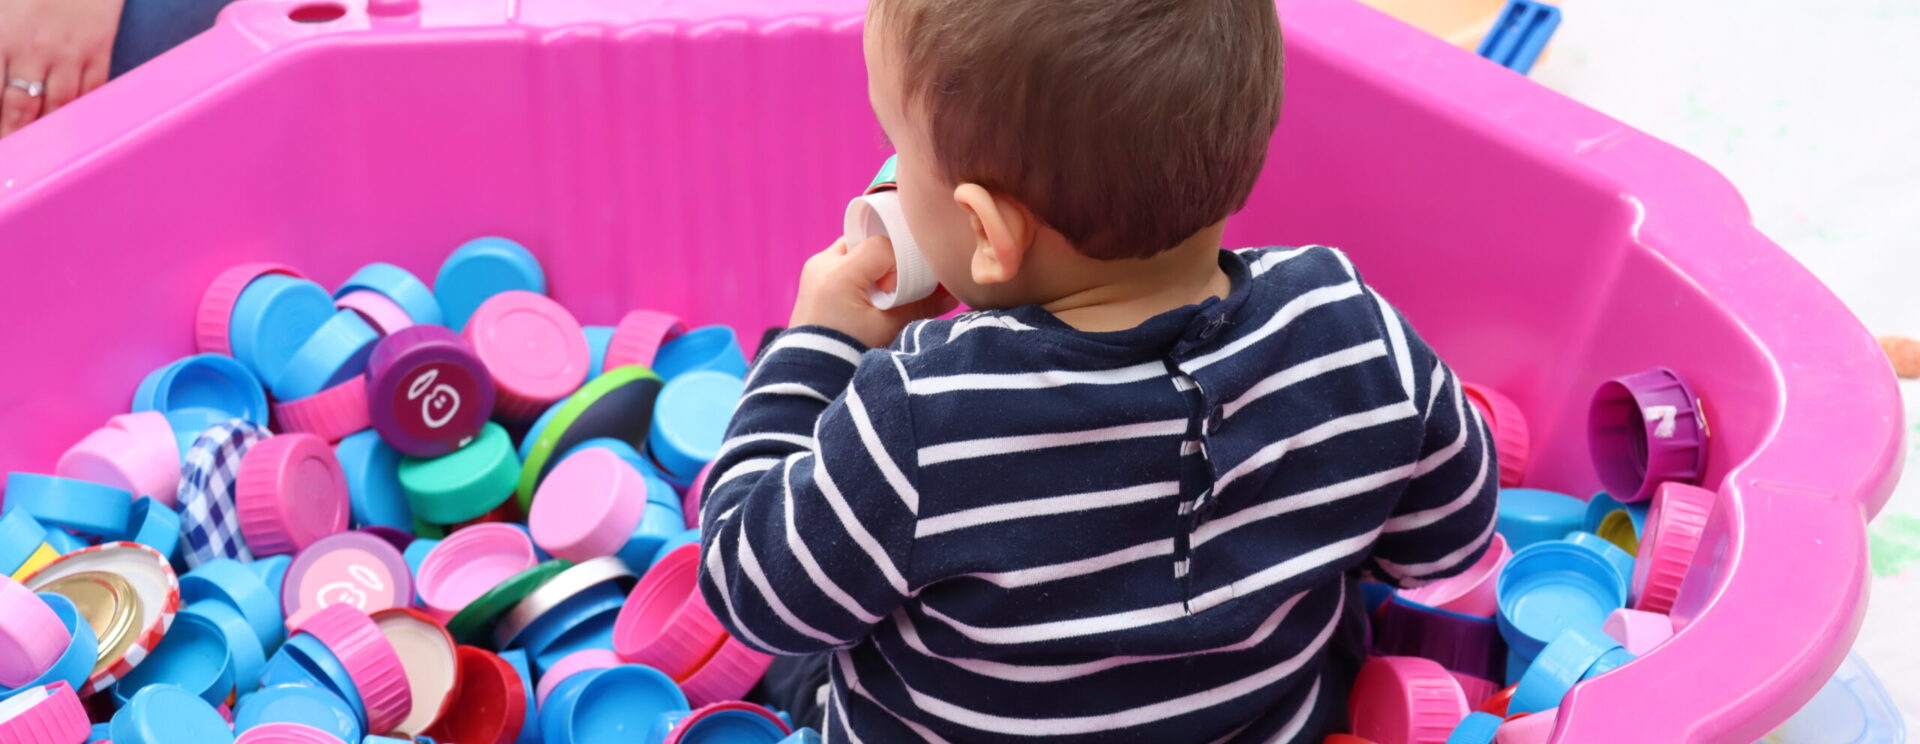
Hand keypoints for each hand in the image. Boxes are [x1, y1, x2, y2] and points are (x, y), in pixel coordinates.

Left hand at [0, 0, 123, 136]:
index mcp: (3, 38)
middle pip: (22, 109)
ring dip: (50, 130)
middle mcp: (35, 51)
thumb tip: (2, 79)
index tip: (1, 140)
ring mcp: (71, 53)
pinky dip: (83, 109)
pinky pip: (92, 91)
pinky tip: (75, 121)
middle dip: (16, 134)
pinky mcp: (98, 49)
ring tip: (44, 145)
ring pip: (59, 106)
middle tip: (15, 150)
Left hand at [790, 236, 957, 348]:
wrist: (810, 375)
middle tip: (898, 285)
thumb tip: (952, 294)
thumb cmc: (847, 353)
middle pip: (866, 242)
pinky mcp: (812, 282)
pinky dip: (858, 272)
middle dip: (888, 259)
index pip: (882, 244)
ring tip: (882, 292)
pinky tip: (868, 295)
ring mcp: (813, 271)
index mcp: (838, 273)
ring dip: (872, 265)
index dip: (902, 260)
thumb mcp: (888, 329)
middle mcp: (821, 265)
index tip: (910, 284)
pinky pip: (841, 263)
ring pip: (853, 250)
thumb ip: (921, 306)